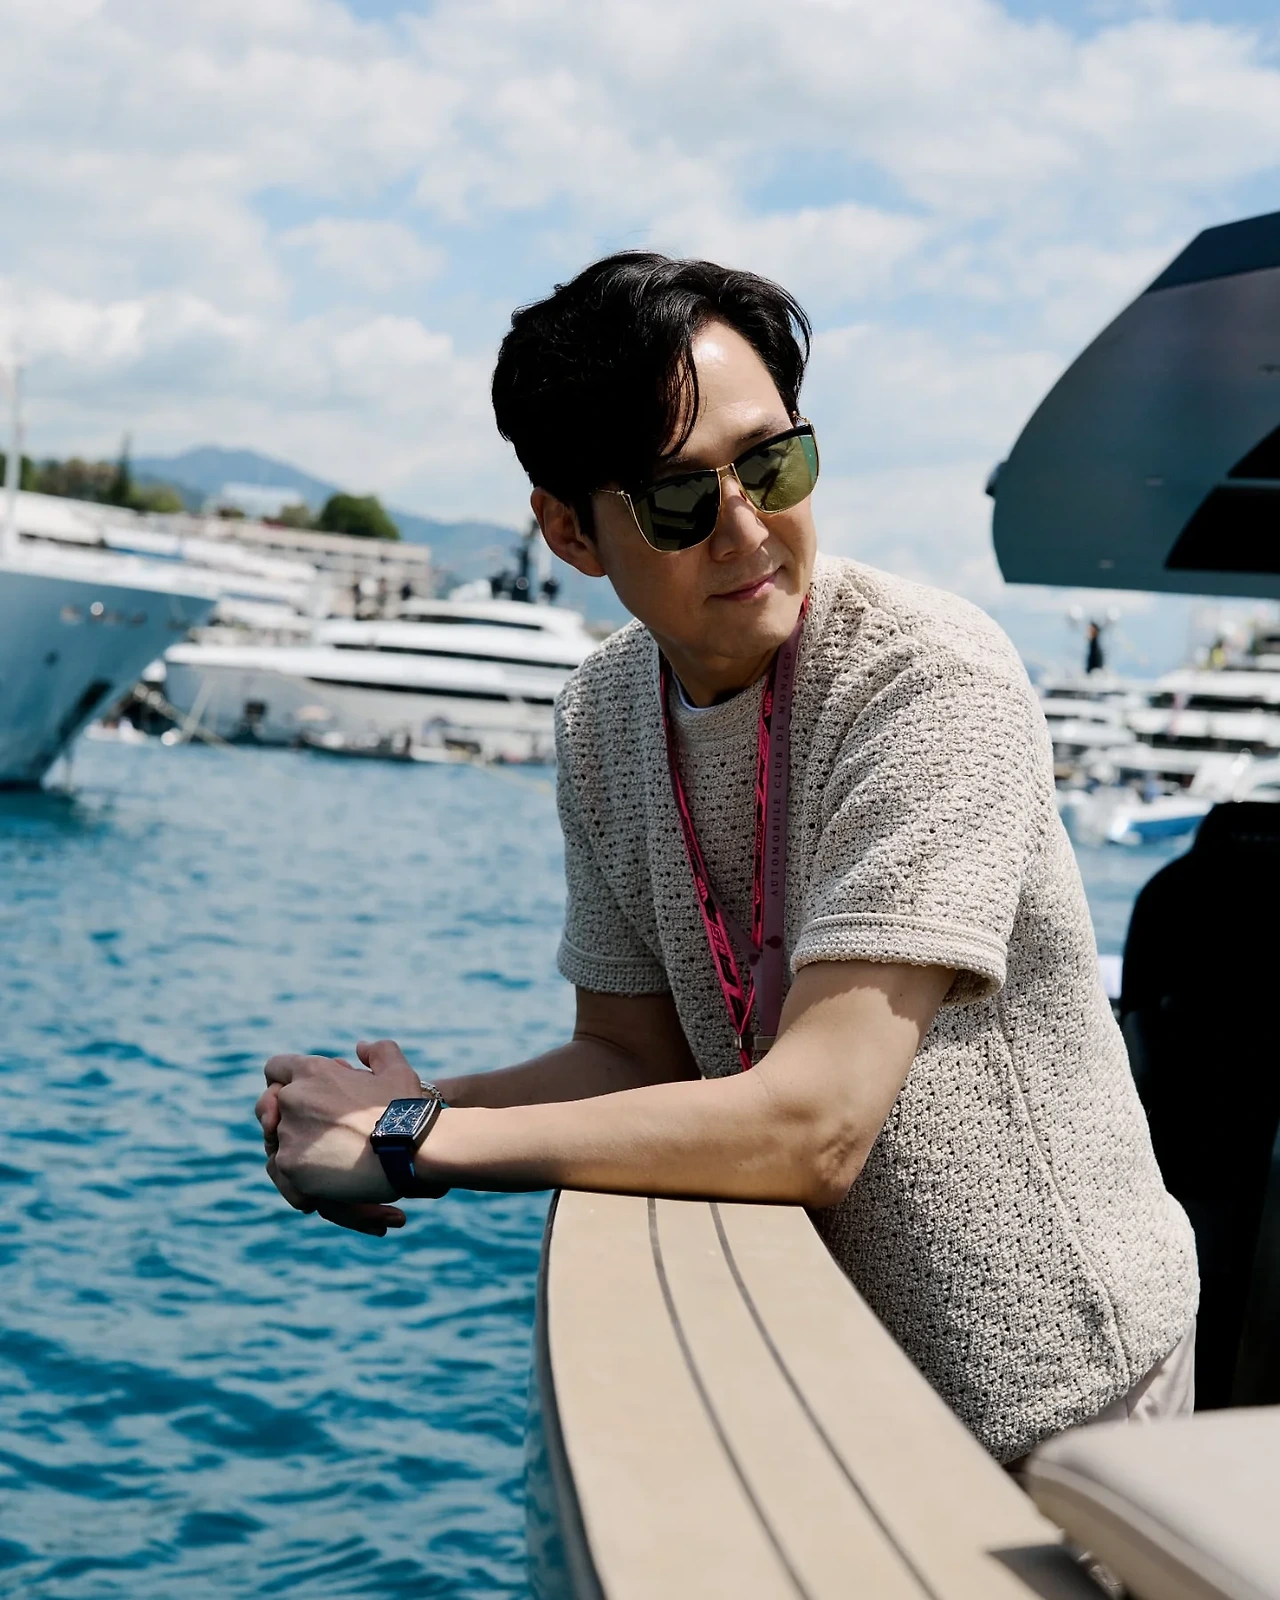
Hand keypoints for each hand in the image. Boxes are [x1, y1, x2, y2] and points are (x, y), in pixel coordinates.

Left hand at [257, 1039, 435, 1226]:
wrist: (411, 1151)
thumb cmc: (405, 1109)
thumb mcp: (397, 1069)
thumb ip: (378, 1051)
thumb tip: (360, 1047)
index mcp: (312, 1072)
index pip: (275, 1069)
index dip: (284, 1080)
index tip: (301, 1093)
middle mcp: (292, 1099)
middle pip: (269, 1106)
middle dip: (285, 1115)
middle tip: (314, 1130)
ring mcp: (289, 1135)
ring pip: (275, 1141)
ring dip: (295, 1147)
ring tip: (324, 1160)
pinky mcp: (291, 1167)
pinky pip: (281, 1173)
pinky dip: (297, 1178)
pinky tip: (319, 1183)